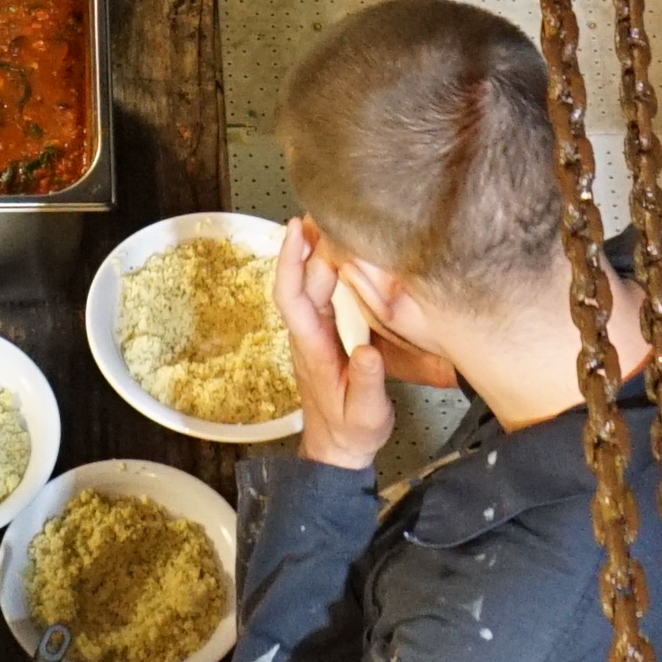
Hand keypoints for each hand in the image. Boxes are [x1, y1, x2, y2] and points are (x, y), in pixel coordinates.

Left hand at [273, 217, 396, 471]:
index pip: (293, 297)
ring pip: (310, 286)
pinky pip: (320, 296)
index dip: (292, 262)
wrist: (337, 450)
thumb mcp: (365, 413)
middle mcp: (308, 337)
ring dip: (316, 254)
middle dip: (309, 244)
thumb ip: (367, 383)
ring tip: (330, 222)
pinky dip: (326, 271)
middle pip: (303, 282)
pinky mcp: (324, 337)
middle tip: (326, 210)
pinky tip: (339, 256)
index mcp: (313, 349)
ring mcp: (314, 336)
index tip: (298, 229)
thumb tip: (369, 352)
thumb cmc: (350, 432)